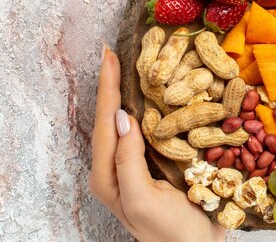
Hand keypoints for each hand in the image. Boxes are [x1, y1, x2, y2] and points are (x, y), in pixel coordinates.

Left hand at [89, 47, 224, 241]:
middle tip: (115, 53)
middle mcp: (121, 165)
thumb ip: (127, 160)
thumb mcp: (142, 199)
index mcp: (108, 174)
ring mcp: (141, 163)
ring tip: (133, 65)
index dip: (107, 88)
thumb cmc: (169, 232)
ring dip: (132, 92)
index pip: (105, 123)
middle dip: (114, 85)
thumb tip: (123, 118)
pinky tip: (160, 93)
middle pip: (113, 117)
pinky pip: (154, 129)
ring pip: (132, 121)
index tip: (109, 57)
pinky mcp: (161, 163)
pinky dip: (155, 107)